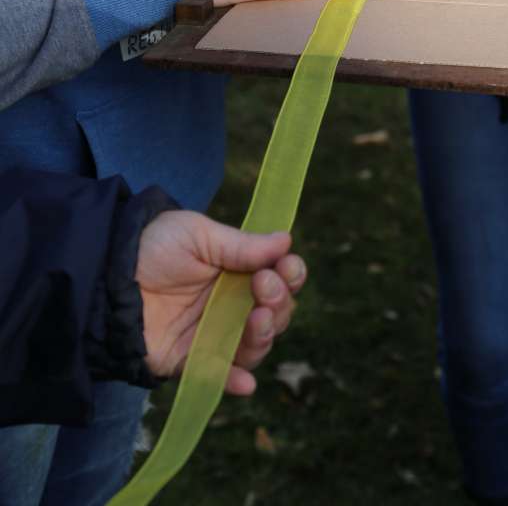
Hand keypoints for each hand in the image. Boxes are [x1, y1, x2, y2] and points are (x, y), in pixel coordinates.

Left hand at [136, 213, 305, 394]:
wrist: (107, 272)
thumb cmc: (154, 244)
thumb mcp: (199, 235)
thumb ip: (241, 245)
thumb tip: (286, 240)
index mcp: (238, 271)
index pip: (279, 278)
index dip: (290, 275)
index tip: (285, 267)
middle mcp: (231, 304)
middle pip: (275, 314)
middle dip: (280, 302)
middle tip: (263, 286)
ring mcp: (212, 333)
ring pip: (255, 345)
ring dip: (264, 336)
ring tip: (257, 319)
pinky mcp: (188, 359)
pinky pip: (217, 375)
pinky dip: (233, 382)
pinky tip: (245, 382)